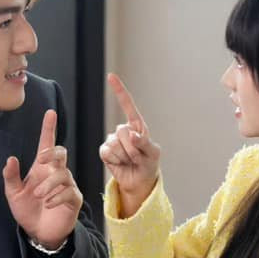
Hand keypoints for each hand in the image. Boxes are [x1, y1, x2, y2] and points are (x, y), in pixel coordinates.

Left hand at [3, 109, 82, 248]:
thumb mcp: (13, 194)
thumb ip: (11, 177)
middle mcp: (56, 173)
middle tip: (40, 161)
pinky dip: (56, 197)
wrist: (38, 233)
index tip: (50, 113)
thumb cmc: (27, 210)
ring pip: (63, 175)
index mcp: (41, 168)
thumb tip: (11, 159)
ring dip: (48, 184)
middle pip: (61, 152)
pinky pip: (69, 192)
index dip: (49, 128)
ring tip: (38, 196)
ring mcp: (67, 186)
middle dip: (52, 153)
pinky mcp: (74, 200)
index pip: (47, 144)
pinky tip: (47, 204)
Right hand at [100, 73, 160, 216]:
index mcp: (137, 126)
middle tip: (137, 157)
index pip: (127, 105)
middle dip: (132, 147)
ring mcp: (113, 140)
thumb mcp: (153, 154)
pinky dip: (116, 160)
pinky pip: (107, 152)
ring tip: (130, 161)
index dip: (119, 90)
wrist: (139, 181)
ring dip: (125, 156)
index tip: (110, 76)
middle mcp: (123, 131)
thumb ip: (144, 143)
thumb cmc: (149, 165)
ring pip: (115, 143)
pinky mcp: (105, 151)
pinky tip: (120, 163)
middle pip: (122, 131)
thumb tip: (132, 135)